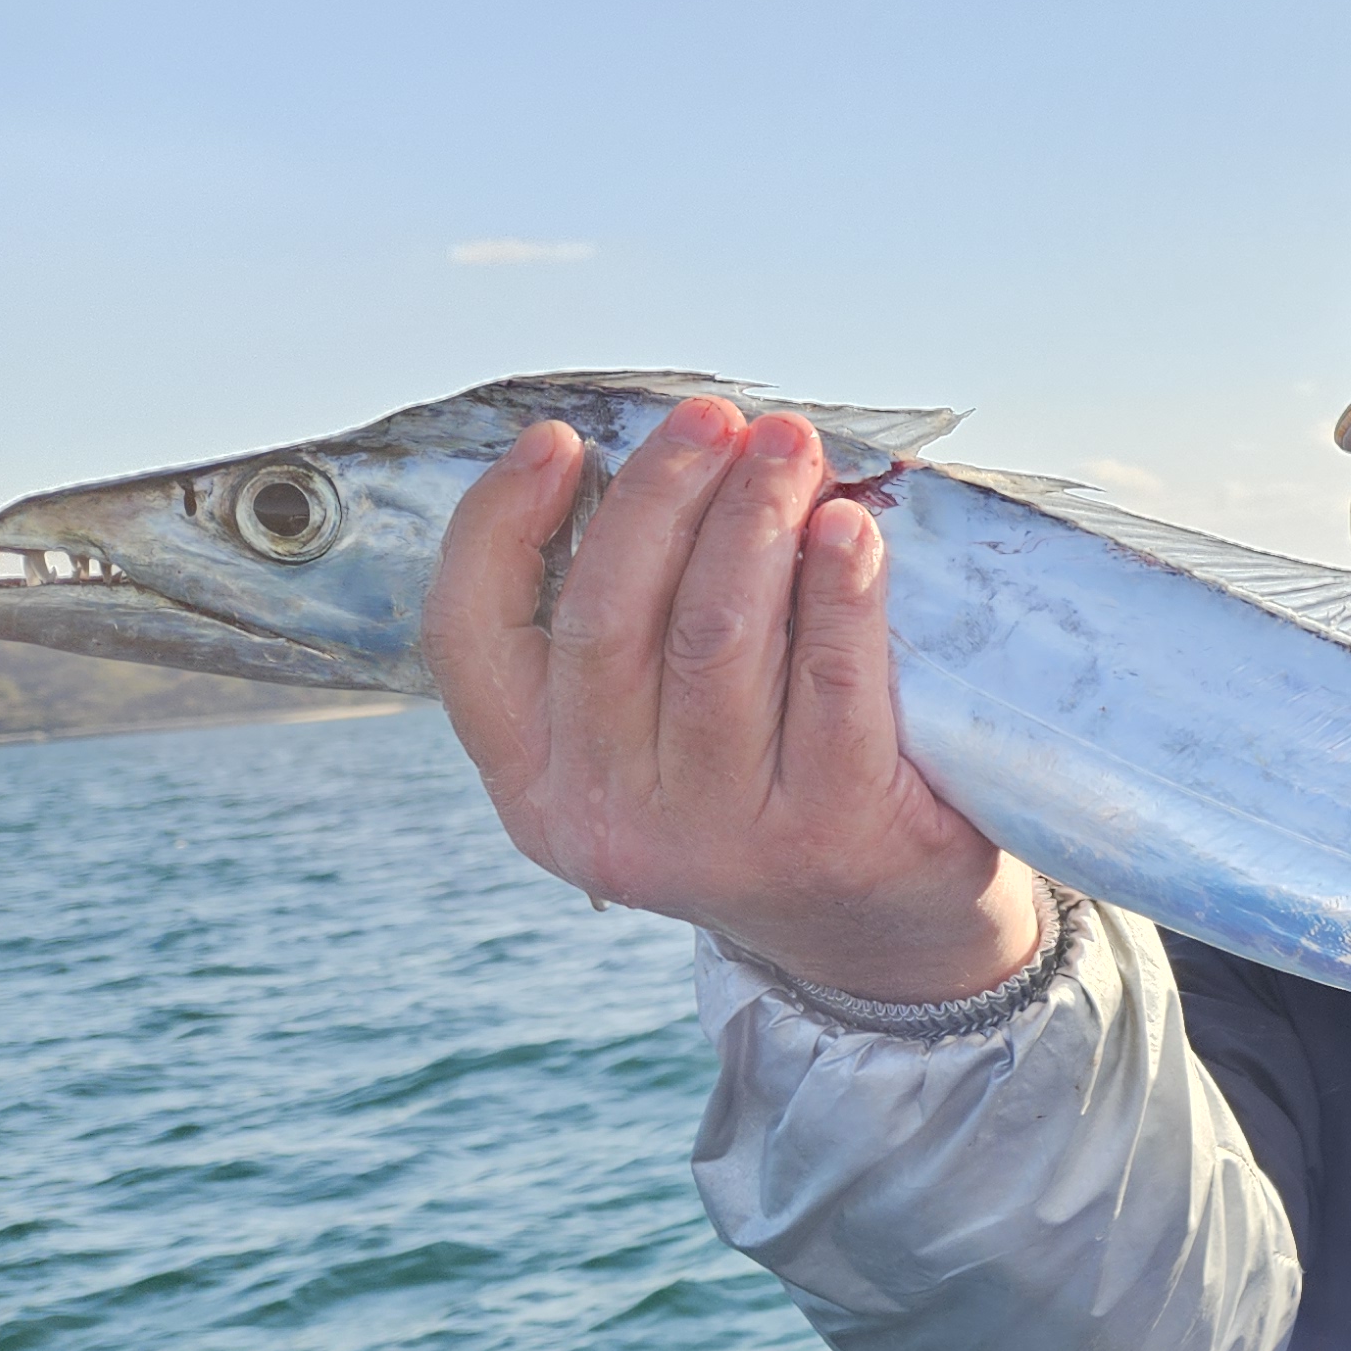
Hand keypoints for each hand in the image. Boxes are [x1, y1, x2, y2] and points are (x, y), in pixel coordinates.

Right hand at [422, 396, 1039, 1002]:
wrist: (881, 929)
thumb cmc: (761, 786)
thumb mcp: (649, 736)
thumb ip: (624, 630)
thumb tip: (650, 461)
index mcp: (533, 781)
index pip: (469, 634)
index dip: (499, 522)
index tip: (560, 440)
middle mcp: (606, 815)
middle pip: (608, 615)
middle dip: (663, 492)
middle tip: (720, 421)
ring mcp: (717, 834)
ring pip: (715, 636)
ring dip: (754, 518)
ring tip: (790, 448)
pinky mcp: (828, 833)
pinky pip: (832, 685)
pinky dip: (839, 591)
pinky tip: (850, 530)